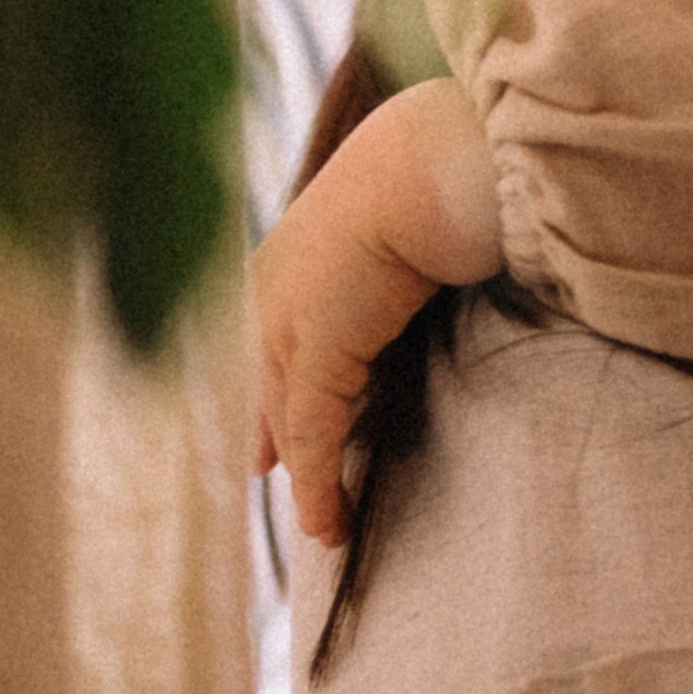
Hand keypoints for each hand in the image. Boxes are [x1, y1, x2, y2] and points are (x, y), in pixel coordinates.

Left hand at [251, 80, 501, 544]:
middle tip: (260, 472)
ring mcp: (283, 324)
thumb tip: (427, 258)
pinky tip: (330, 527)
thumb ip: (392, 251)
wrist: (427, 166)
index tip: (260, 429)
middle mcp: (269, 292)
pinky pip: (313, 437)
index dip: (258, 386)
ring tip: (324, 525)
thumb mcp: (398, 218)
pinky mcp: (314, 354)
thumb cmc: (433, 175)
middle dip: (262, 431)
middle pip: (260, 383)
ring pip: (287, 417)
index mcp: (287, 253)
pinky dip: (319, 485)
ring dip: (306, 475)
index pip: (260, 338)